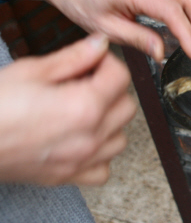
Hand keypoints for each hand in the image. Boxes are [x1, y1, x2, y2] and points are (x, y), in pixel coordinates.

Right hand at [0, 35, 136, 185]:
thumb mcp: (31, 70)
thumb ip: (74, 57)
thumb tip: (101, 44)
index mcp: (84, 106)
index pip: (121, 77)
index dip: (107, 62)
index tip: (92, 60)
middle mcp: (89, 136)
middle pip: (126, 106)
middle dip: (111, 89)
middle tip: (85, 82)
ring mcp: (80, 160)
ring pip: (120, 138)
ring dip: (109, 122)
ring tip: (82, 110)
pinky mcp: (68, 177)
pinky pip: (103, 169)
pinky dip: (99, 155)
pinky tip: (81, 140)